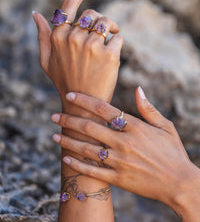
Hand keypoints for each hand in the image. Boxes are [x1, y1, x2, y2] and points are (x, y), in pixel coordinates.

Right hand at [33, 0, 122, 108]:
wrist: (81, 105)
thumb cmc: (64, 81)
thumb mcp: (46, 60)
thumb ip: (42, 36)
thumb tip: (35, 13)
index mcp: (58, 36)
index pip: (70, 5)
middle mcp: (73, 38)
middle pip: (92, 14)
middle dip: (99, 20)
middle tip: (105, 30)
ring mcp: (91, 46)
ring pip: (106, 22)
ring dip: (111, 27)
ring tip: (112, 36)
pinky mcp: (109, 55)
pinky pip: (118, 37)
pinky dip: (118, 41)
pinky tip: (114, 53)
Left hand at [51, 87, 199, 220]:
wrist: (180, 183)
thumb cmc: (173, 152)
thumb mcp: (165, 126)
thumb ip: (148, 108)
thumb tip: (138, 88)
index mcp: (135, 126)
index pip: (103, 109)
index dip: (84, 100)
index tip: (70, 95)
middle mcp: (124, 142)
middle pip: (90, 127)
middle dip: (69, 120)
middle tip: (54, 116)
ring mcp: (120, 161)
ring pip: (87, 149)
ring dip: (68, 141)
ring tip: (54, 135)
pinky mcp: (118, 179)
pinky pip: (93, 171)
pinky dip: (77, 165)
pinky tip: (65, 158)